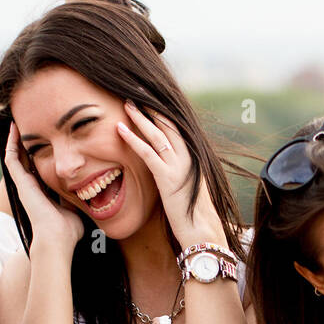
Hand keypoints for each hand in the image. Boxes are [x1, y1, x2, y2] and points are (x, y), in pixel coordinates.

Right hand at [3, 126, 82, 260]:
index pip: (40, 169)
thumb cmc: (67, 231)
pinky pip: (11, 157)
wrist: (57, 239)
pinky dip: (11, 142)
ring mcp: (23, 184)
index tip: (46, 141)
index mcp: (43, 193)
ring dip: (16, 139)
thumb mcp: (76, 208)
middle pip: (26, 160)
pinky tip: (13, 128)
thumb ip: (78, 198)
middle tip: (29, 125)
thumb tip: (89, 192)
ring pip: (16, 156)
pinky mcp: (19, 182)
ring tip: (17, 121)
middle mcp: (31, 187)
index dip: (41, 155)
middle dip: (27, 143)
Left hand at [115, 100, 224, 249]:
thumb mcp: (188, 189)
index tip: (150, 100)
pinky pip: (147, 153)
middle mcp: (188, 157)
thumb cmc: (195, 216)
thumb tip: (171, 170)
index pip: (177, 128)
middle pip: (168, 124)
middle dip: (152, 107)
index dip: (162, 113)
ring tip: (127, 104)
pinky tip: (120, 129)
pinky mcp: (168, 178)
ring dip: (140, 117)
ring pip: (157, 134)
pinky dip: (133, 139)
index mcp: (193, 158)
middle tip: (137, 91)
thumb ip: (180, 175)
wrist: (203, 232)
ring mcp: (178, 166)